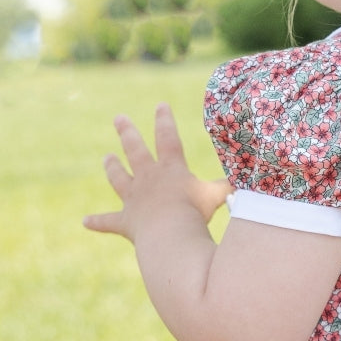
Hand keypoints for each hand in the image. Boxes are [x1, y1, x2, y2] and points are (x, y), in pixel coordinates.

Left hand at [83, 105, 224, 240]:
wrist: (168, 235)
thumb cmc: (194, 214)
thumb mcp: (217, 196)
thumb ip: (230, 186)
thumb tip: (254, 179)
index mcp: (170, 169)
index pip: (167, 138)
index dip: (165, 120)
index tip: (160, 105)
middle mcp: (148, 179)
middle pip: (135, 150)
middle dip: (127, 132)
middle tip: (119, 119)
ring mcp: (134, 199)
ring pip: (119, 179)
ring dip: (112, 168)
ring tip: (106, 158)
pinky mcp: (126, 222)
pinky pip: (109, 221)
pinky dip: (98, 222)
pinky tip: (86, 222)